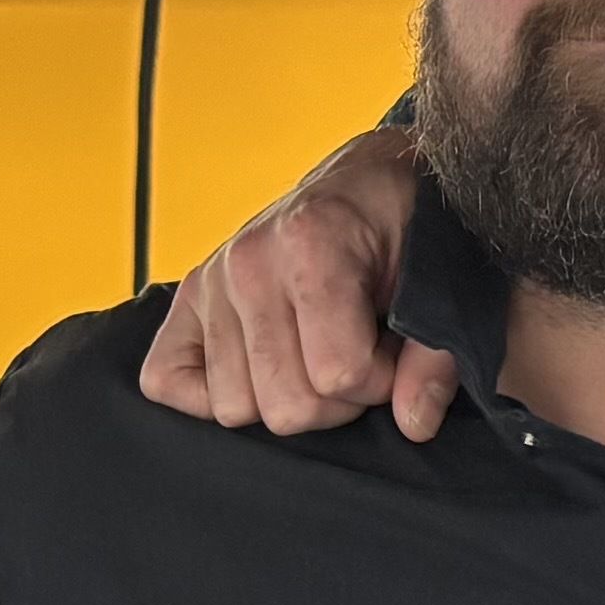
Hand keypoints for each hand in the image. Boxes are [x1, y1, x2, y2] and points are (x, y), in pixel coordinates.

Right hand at [136, 128, 462, 441]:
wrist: (364, 183)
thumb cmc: (402, 229)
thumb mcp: (437, 282)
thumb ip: (434, 355)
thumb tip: (414, 422)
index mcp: (312, 245)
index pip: (337, 375)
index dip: (378, 382)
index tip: (390, 350)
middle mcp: (247, 262)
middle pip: (284, 406)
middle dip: (335, 401)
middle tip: (354, 356)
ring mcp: (211, 281)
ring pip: (234, 409)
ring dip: (283, 398)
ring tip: (313, 354)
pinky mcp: (188, 298)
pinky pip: (167, 382)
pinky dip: (210, 393)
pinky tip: (259, 367)